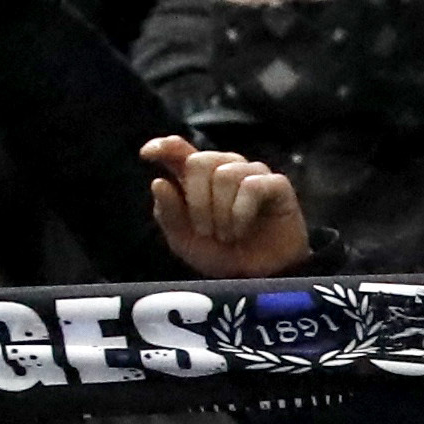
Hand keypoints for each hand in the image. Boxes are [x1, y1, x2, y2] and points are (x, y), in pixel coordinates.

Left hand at [142, 134, 308, 276]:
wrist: (258, 277)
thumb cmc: (223, 254)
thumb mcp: (185, 241)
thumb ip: (168, 214)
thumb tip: (159, 182)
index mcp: (199, 178)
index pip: (178, 150)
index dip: (163, 146)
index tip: (147, 154)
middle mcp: (225, 168)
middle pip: (199, 161)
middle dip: (197, 201)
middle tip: (206, 230)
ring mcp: (252, 174)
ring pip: (224, 174)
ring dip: (221, 212)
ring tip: (227, 235)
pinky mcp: (276, 184)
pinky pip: (252, 186)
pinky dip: (241, 213)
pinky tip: (241, 229)